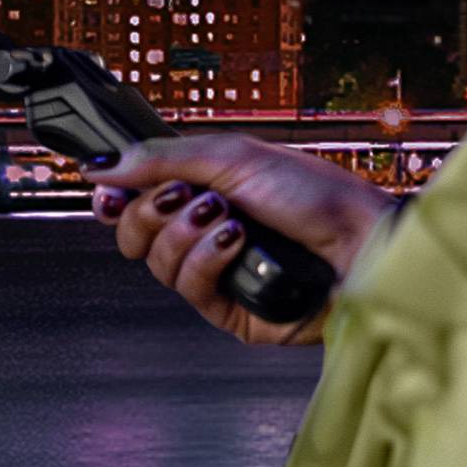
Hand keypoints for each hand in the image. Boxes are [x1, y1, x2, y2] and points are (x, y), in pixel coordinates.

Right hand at [87, 134, 396, 344]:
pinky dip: (206, 260)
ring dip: (186, 234)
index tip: (106, 189)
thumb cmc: (317, 194)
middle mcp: (206, 233)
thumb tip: (104, 164)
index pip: (138, 199)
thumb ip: (162, 157)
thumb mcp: (233, 154)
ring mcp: (219, 273)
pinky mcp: (232, 312)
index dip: (117, 196)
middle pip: (135, 235)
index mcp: (206, 190)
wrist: (362, 241)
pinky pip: (191, 292)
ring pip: (158, 265)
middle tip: (181, 197)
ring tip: (226, 216)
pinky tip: (234, 241)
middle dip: (149, 212)